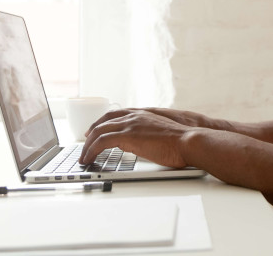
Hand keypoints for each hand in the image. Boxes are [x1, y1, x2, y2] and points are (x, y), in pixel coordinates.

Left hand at [79, 109, 194, 167]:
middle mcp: (135, 116)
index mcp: (144, 114)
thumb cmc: (181, 141)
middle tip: (86, 141)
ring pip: (99, 131)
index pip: (117, 114)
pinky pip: (101, 142)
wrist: (188, 140)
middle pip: (104, 120)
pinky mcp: (127, 136)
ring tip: (84, 156)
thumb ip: (150, 133)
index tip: (97, 129)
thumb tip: (144, 143)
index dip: (104, 121)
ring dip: (88, 145)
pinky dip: (91, 150)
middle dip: (92, 131)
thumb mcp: (162, 133)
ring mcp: (130, 125)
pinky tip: (89, 159)